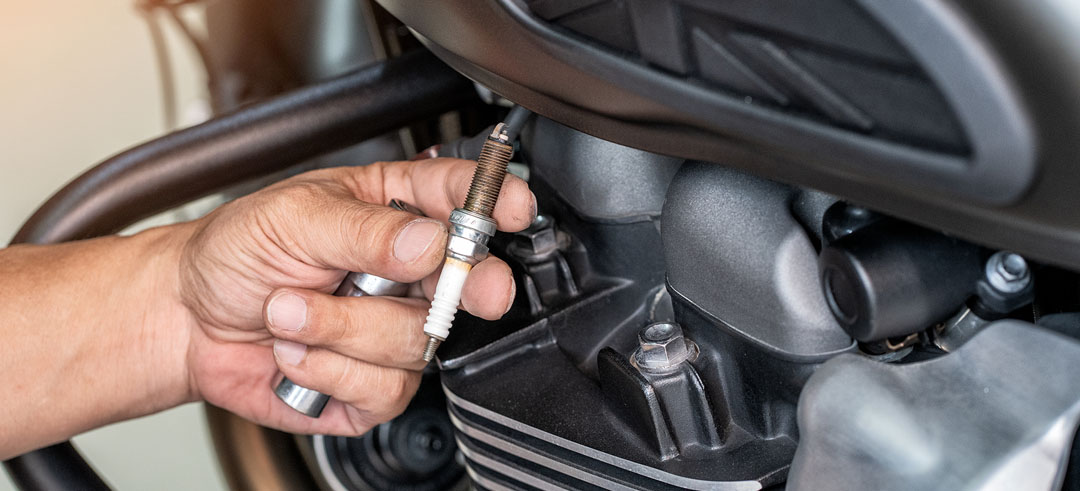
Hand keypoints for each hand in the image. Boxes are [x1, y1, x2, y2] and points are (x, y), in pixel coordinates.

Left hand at [176, 158, 534, 434]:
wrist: (187, 321)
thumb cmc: (235, 254)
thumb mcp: (290, 218)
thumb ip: (363, 229)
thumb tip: (427, 241)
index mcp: (392, 211)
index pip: (459, 198)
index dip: (497, 201)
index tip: (515, 208)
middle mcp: (404, 271)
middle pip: (469, 279)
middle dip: (472, 285)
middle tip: (472, 288)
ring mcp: (392, 329)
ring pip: (417, 339)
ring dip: (341, 328)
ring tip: (289, 310)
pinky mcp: (375, 383)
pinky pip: (384, 387)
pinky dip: (330, 371)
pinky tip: (298, 352)